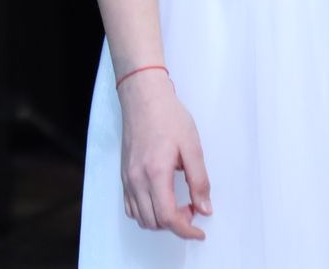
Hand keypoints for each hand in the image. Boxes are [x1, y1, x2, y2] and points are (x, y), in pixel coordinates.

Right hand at [118, 70, 210, 239]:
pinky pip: (131, 205)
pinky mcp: (124, 173)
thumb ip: (199, 181)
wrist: (143, 97)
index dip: (186, 231)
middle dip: (176, 224)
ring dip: (160, 220)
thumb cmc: (168, 117)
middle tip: (192, 208)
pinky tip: (160, 198)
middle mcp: (137, 179)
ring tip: (177, 204)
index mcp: (156, 173)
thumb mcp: (192, 147)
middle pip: (154, 222)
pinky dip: (146, 211)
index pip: (168, 218)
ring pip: (140, 217)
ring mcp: (128, 177)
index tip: (200, 231)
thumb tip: (204, 208)